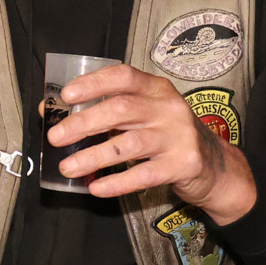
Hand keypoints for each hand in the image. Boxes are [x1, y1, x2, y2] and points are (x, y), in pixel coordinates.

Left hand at [47, 66, 257, 221]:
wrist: (215, 166)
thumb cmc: (168, 135)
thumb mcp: (145, 114)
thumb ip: (105, 109)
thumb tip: (50, 110)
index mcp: (157, 89)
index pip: (124, 77)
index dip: (94, 83)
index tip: (67, 95)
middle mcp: (169, 109)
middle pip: (122, 109)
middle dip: (84, 122)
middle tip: (56, 137)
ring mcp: (179, 137)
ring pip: (129, 145)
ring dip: (93, 156)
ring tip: (67, 167)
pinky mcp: (184, 165)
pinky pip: (144, 175)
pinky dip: (117, 182)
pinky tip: (96, 187)